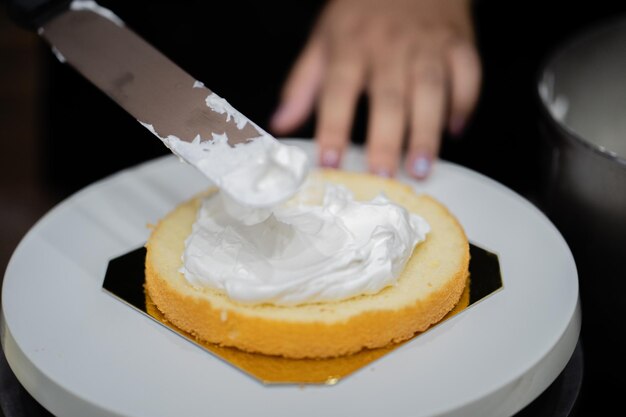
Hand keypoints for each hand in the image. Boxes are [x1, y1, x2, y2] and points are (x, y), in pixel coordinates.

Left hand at [270, 0, 480, 178]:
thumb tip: (281, 123)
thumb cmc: (361, 12)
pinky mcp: (458, 42)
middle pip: (388, 98)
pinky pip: (468, 73)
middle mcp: (389, 47)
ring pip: (430, 90)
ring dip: (426, 131)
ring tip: (419, 168)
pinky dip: (464, 103)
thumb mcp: (323, 40)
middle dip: (385, 140)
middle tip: (382, 177)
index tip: (329, 163)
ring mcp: (427, 44)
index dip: (333, 128)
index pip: (337, 91)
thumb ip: (302, 84)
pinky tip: (455, 130)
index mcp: (350, 47)